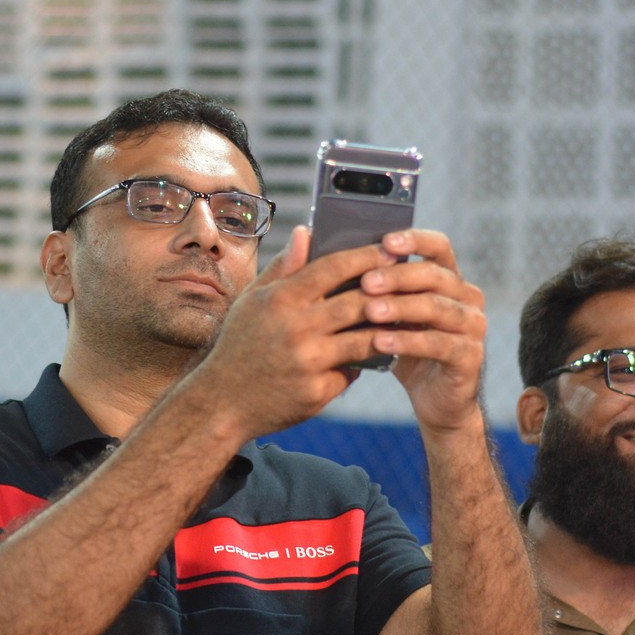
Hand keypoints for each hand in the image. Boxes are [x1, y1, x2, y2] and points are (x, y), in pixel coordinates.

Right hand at [185, 225, 408, 439]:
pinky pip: (352, 371)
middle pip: (357, 302)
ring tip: (404, 317)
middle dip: (389, 290)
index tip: (391, 248)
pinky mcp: (317, 391)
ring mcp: (308, 362)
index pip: (333, 268)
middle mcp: (296, 328)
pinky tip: (378, 353)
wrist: (222, 403)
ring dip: (387, 328)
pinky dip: (365, 362)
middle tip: (411, 280)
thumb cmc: (239, 344)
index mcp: (280, 300)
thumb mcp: (252, 301)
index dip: (366, 256)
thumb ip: (284, 267)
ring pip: (365, 339)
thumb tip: (306, 231)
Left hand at [358, 229, 486, 432]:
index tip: (385, 241)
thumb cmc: (402, 347)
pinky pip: (439, 343)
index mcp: (448, 278)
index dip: (415, 240)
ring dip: (401, 307)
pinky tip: (380, 342)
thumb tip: (326, 252)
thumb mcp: (385, 314)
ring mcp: (473, 325)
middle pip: (435, 275)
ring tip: (370, 311)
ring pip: (437, 307)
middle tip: (366, 282)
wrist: (432, 399)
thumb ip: (367, 286)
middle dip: (398, 277)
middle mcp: (467, 296)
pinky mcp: (470, 355)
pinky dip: (408, 341)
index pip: (439, 246)